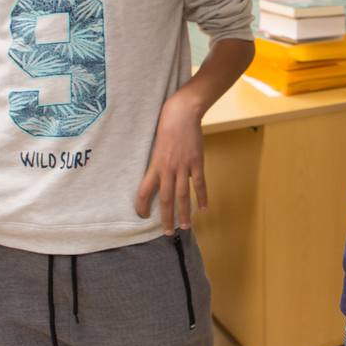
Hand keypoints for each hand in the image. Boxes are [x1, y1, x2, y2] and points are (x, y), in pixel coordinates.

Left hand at [135, 91, 207, 233]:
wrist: (181, 112)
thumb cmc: (166, 123)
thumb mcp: (155, 143)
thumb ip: (157, 160)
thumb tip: (159, 172)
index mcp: (154, 164)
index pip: (144, 191)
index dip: (142, 205)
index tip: (142, 215)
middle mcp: (168, 168)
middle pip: (166, 198)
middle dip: (166, 217)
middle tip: (166, 232)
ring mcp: (183, 166)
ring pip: (182, 195)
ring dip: (184, 212)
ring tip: (186, 226)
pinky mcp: (196, 162)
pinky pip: (199, 183)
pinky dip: (201, 196)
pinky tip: (203, 208)